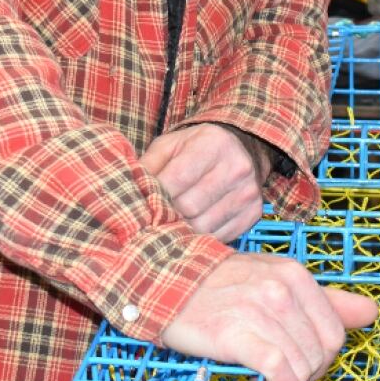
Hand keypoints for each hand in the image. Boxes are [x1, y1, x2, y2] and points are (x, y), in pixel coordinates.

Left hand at [140, 123, 268, 241]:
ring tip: (173, 220)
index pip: (178, 178)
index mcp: (214, 143)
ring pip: (203, 226)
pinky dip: (201, 235)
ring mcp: (247, 193)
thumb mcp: (170, 145)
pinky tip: (193, 224)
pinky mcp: (252, 215)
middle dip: (168, 213)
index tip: (144, 200)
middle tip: (156, 214)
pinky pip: (219, 237)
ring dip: (183, 228)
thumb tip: (126, 191)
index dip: (156, 194)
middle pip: (190, 207)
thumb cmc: (197, 147)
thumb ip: (148, 165)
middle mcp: (236, 167)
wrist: (241, 148)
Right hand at [161, 253, 377, 380]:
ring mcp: (259, 311)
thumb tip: (371, 312)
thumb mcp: (277, 279)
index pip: (335, 332)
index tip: (305, 360)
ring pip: (301, 365)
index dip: (324, 355)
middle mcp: (281, 290)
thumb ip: (327, 299)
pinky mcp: (237, 334)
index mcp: (295, 274)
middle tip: (288, 374)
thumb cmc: (226, 284)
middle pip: (320, 353)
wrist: (171, 282)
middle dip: (308, 372)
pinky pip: (278, 371)